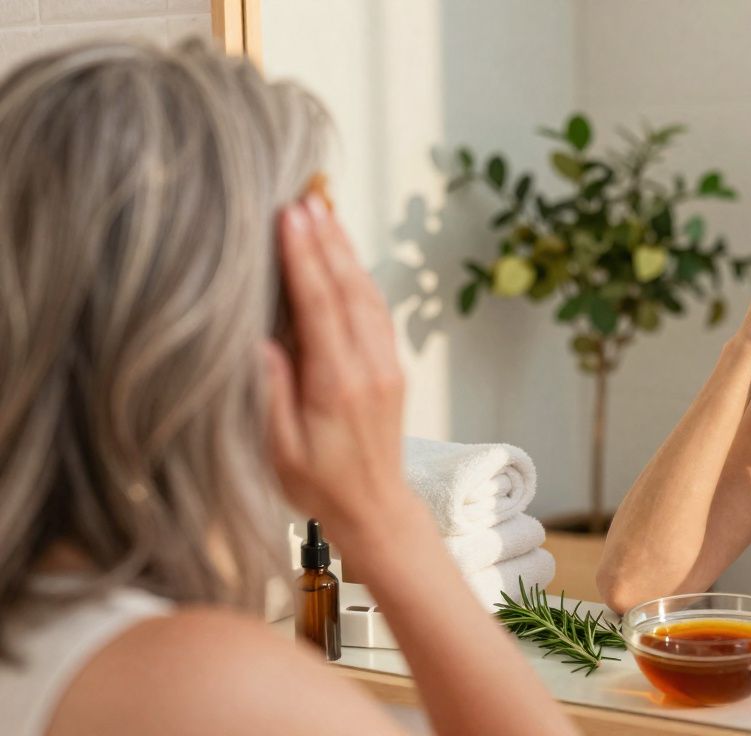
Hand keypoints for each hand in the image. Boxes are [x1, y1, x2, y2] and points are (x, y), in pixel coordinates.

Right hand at [265, 194, 410, 537]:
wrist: (375, 508)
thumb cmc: (318, 484)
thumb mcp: (279, 450)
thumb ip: (270, 394)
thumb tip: (259, 340)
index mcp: (339, 386)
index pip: (321, 308)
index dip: (305, 259)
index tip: (290, 218)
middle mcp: (370, 368)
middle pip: (347, 290)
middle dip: (325, 241)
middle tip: (304, 197)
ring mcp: (386, 365)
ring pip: (367, 295)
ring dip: (345, 252)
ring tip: (323, 213)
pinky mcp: (391, 367)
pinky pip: (376, 311)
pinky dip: (358, 277)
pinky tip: (344, 255)